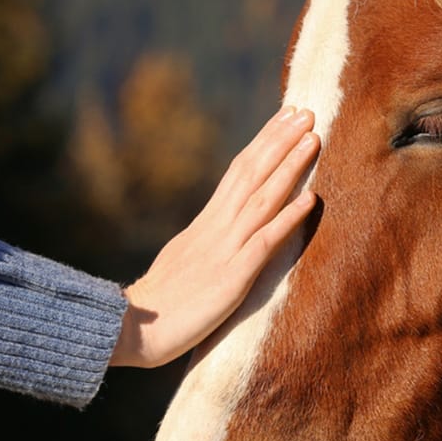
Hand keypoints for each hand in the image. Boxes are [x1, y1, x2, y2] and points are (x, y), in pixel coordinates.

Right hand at [109, 107, 319, 367]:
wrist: (128, 329)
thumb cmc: (155, 307)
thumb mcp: (182, 261)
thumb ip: (204, 243)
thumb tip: (219, 231)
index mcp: (204, 224)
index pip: (238, 172)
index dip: (263, 143)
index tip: (285, 118)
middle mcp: (215, 228)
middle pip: (250, 173)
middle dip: (279, 140)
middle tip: (305, 111)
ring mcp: (224, 250)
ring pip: (261, 198)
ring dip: (289, 167)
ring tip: (313, 139)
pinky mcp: (231, 277)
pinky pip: (265, 242)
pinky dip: (288, 218)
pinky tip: (310, 199)